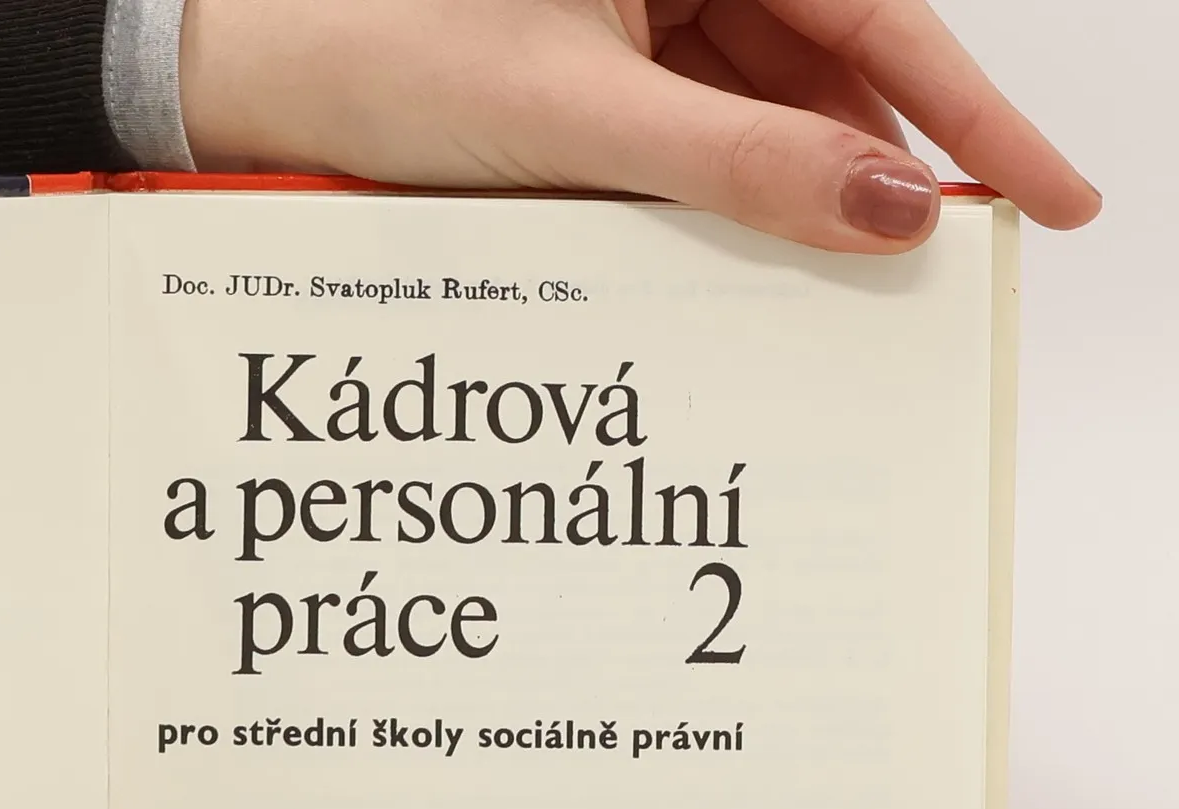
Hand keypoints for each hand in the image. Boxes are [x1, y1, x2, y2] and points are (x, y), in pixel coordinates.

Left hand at [180, 0, 1099, 250]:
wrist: (260, 80)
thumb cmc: (390, 60)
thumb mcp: (581, 124)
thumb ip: (742, 164)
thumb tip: (892, 209)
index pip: (878, 15)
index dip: (974, 113)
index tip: (1052, 196)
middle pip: (834, 60)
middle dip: (892, 160)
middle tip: (958, 263)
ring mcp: (645, 12)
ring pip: (771, 101)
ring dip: (812, 185)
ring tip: (855, 279)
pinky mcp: (604, 67)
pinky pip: (701, 125)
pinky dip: (736, 188)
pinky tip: (762, 248)